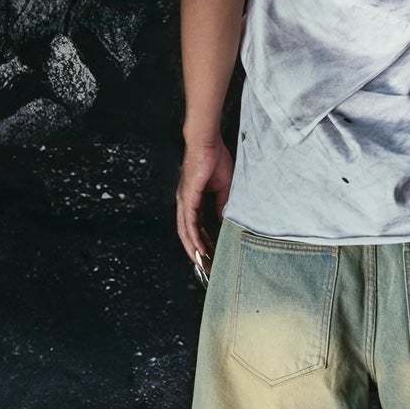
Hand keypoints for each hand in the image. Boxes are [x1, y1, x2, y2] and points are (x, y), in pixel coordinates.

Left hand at [175, 137, 233, 273]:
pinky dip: (193, 237)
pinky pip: (188, 222)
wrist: (207, 143)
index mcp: (193, 199)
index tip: (211, 254)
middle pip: (187, 233)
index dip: (202, 241)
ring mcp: (184, 200)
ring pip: (185, 231)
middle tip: (205, 266)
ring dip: (193, 249)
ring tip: (201, 263)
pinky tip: (198, 248)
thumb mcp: (223, 187)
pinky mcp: (187, 197)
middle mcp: (185, 202)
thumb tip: (225, 219)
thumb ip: (222, 204)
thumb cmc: (214, 159)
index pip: (196, 225)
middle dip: (196, 251)